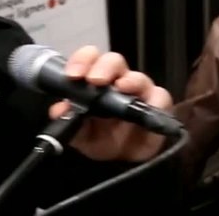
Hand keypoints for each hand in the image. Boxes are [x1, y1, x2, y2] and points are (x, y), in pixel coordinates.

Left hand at [51, 46, 172, 162]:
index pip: (90, 60)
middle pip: (114, 61)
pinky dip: (154, 100)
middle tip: (95, 80)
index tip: (73, 75)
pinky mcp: (158, 105)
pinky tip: (146, 106)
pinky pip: (160, 97)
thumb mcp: (80, 133)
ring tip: (122, 87)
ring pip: (138, 77)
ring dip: (130, 80)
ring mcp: (140, 91)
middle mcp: (118, 81)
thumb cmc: (101, 137)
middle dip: (104, 67)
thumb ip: (68, 120)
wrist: (123, 160)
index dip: (82, 61)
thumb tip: (58, 109)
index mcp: (96, 81)